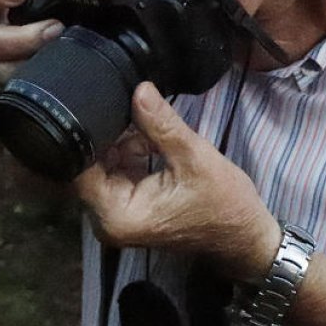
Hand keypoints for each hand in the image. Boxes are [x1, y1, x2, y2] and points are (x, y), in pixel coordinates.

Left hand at [74, 82, 281, 279]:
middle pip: (88, 165)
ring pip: (102, 165)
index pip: (80, 168)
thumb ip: (161, 124)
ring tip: (146, 126)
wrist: (245, 236)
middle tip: (128, 109)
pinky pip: (115, 171)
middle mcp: (107, 219)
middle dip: (108, 136)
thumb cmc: (223, 204)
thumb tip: (139, 89)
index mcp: (116, 215)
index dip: (89, 134)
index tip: (101, 105)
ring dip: (121, 142)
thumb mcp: (193, 157)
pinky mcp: (127, 206)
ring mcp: (116, 214)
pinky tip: (149, 140)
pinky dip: (129, 153)